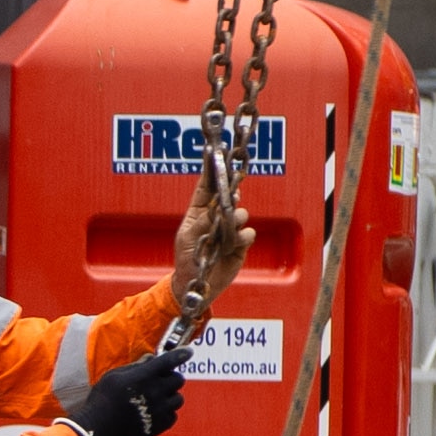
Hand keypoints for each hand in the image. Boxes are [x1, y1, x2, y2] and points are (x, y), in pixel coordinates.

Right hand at [61, 347, 193, 435]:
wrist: (97, 429)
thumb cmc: (102, 399)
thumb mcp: (113, 376)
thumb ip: (135, 367)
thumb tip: (150, 359)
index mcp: (144, 376)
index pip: (169, 361)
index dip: (181, 355)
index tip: (189, 352)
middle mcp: (155, 391)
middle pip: (178, 380)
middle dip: (171, 378)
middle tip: (161, 380)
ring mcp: (159, 410)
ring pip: (178, 399)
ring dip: (171, 396)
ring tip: (157, 398)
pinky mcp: (159, 426)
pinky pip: (173, 416)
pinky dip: (167, 412)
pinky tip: (155, 412)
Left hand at [170, 163, 254, 323]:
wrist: (197, 285)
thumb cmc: (188, 259)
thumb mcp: (188, 237)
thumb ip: (202, 220)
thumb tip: (218, 207)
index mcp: (199, 211)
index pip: (206, 186)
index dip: (210, 169)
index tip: (213, 150)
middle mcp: (216, 216)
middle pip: (227, 194)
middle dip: (230, 189)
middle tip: (231, 191)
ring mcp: (230, 229)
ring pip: (241, 213)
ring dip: (235, 217)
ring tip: (228, 226)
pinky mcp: (240, 244)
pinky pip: (248, 233)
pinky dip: (242, 236)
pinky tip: (233, 243)